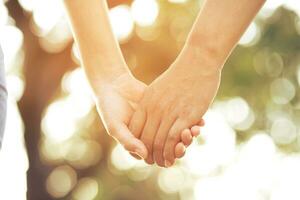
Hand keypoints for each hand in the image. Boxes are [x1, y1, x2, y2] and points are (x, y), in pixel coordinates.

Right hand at [93, 72, 199, 159]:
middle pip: (170, 147)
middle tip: (188, 140)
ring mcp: (158, 124)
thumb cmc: (110, 108)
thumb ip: (128, 141)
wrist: (113, 85)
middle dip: (181, 145)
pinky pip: (178, 119)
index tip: (179, 148)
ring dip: (187, 134)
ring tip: (194, 129)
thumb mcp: (115, 125)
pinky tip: (198, 120)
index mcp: (139, 144)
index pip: (158, 156)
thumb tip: (144, 155)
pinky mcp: (164, 112)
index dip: (170, 155)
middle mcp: (150, 136)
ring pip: (176, 134)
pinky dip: (189, 121)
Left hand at [129, 52, 220, 166]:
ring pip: (159, 142)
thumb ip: (153, 102)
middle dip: (149, 154)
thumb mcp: (159, 88)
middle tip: (155, 162)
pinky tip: (175, 156)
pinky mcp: (184, 115)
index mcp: (146, 103)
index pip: (136, 130)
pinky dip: (173, 151)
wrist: (197, 61)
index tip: (144, 151)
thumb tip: (152, 113)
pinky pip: (174, 139)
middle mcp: (154, 109)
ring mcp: (169, 112)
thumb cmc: (180, 75)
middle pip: (146, 139)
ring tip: (165, 163)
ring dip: (162, 156)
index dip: (139, 144)